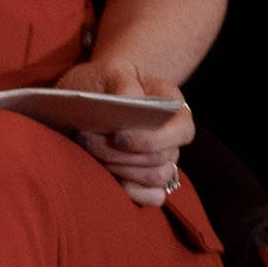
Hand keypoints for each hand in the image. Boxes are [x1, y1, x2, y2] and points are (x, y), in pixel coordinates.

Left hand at [54, 55, 190, 205]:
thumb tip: (131, 101)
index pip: (182, 130)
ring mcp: (162, 160)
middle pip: (161, 158)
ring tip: (90, 153)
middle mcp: (172, 136)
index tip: (117, 136)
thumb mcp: (110, 69)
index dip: (152, 138)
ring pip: (156, 177)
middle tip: (86, 140)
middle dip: (121, 154)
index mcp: (173, 107)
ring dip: (121, 170)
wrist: (92, 94)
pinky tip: (111, 181)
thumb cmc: (104, 80)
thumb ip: (122, 80)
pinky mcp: (146, 180)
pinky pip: (154, 197)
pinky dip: (135, 193)